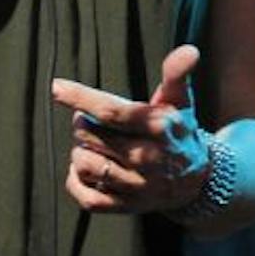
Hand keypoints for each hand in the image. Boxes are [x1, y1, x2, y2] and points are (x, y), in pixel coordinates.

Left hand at [55, 44, 210, 215]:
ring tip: (94, 146)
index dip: (81, 97)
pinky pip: (85, 196)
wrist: (198, 180)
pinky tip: (85, 168)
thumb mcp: (181, 101)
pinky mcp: (127, 206)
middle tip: (94, 122)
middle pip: (89, 135)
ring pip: (83, 164)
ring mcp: (137, 185)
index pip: (112, 111)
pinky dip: (76, 180)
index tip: (57, 86)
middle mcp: (149, 158)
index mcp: (161, 127)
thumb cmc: (179, 131)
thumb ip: (177, 74)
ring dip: (80, 151)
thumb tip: (190, 50)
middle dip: (83, 124)